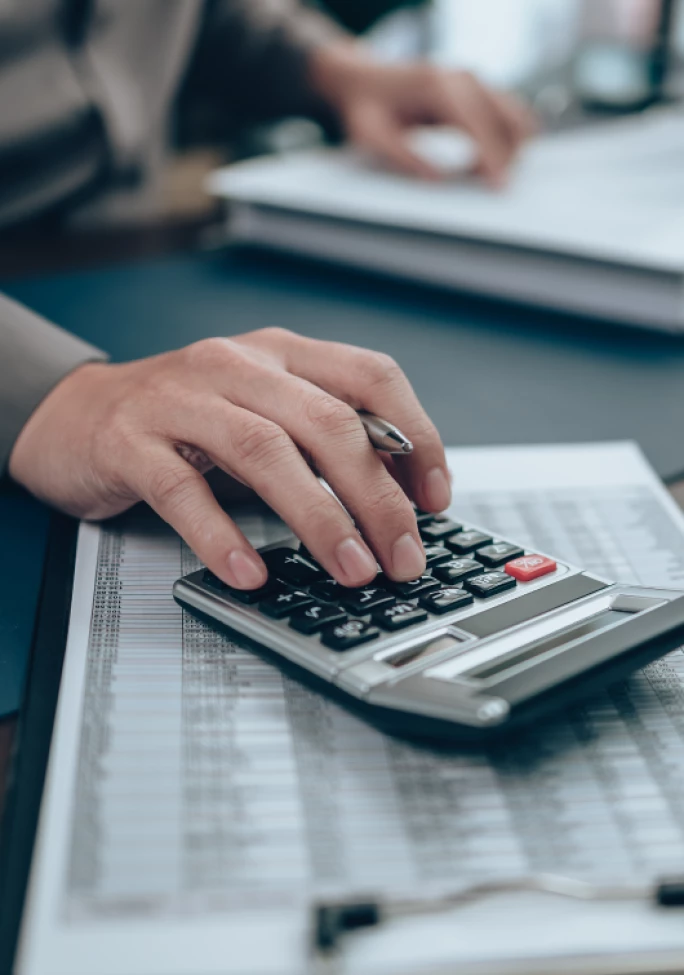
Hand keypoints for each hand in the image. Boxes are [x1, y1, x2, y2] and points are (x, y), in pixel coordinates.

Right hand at [9, 329, 450, 589]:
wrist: (76, 415)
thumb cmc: (184, 421)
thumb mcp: (262, 412)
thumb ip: (320, 441)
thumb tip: (396, 498)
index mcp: (281, 353)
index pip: (371, 376)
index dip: (416, 436)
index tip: (435, 498)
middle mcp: (237, 364)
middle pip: (327, 422)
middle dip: (377, 496)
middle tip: (402, 556)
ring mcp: (181, 398)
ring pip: (265, 451)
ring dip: (318, 518)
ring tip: (351, 570)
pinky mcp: (132, 441)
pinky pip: (183, 490)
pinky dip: (222, 535)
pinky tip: (251, 572)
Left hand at [311, 42, 536, 185]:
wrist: (365, 80)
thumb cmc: (366, 108)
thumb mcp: (373, 137)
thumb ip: (404, 158)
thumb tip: (438, 180)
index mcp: (437, 86)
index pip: (477, 123)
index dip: (492, 156)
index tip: (500, 184)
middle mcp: (460, 77)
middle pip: (505, 116)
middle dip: (508, 155)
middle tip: (497, 188)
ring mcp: (471, 79)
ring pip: (513, 112)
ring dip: (512, 145)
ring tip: (489, 175)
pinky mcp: (475, 87)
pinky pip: (504, 112)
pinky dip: (505, 136)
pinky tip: (485, 160)